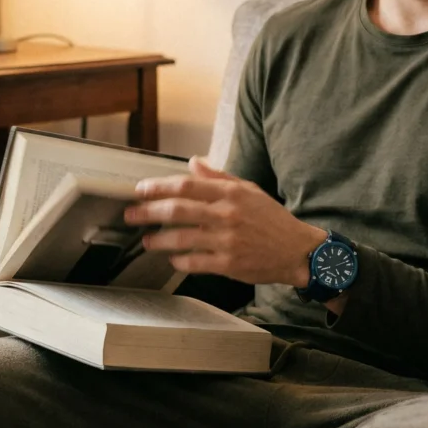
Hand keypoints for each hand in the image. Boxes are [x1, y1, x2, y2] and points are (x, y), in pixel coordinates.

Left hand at [124, 156, 326, 287]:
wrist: (297, 250)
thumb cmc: (272, 220)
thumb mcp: (250, 191)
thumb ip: (220, 178)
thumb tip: (194, 163)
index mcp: (231, 193)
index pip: (187, 185)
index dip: (159, 187)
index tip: (140, 190)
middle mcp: (227, 214)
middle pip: (178, 210)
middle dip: (148, 211)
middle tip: (130, 215)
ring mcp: (227, 240)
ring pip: (182, 238)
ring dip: (158, 239)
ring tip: (146, 240)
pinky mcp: (229, 264)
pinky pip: (195, 262)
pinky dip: (179, 260)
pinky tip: (172, 258)